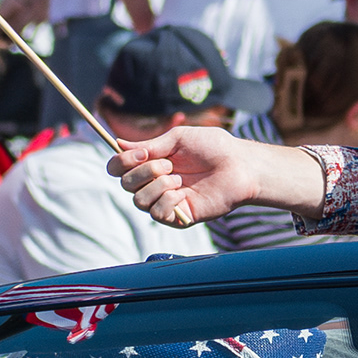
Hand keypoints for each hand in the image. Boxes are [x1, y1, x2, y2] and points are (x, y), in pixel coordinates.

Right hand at [111, 124, 280, 226]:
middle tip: (168, 164)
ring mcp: (165, 201)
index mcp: (152, 163)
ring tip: (180, 179)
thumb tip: (118, 144)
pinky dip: (168, 200)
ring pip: (139, 200)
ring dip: (157, 185)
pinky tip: (184, 193)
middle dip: (143, 171)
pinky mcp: (178, 217)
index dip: (121, 162)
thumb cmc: (213, 148)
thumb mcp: (177, 140)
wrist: (239, 165)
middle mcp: (155, 184)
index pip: (119, 168)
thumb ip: (149, 145)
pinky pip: (157, 213)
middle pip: (125, 184)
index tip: (142, 153)